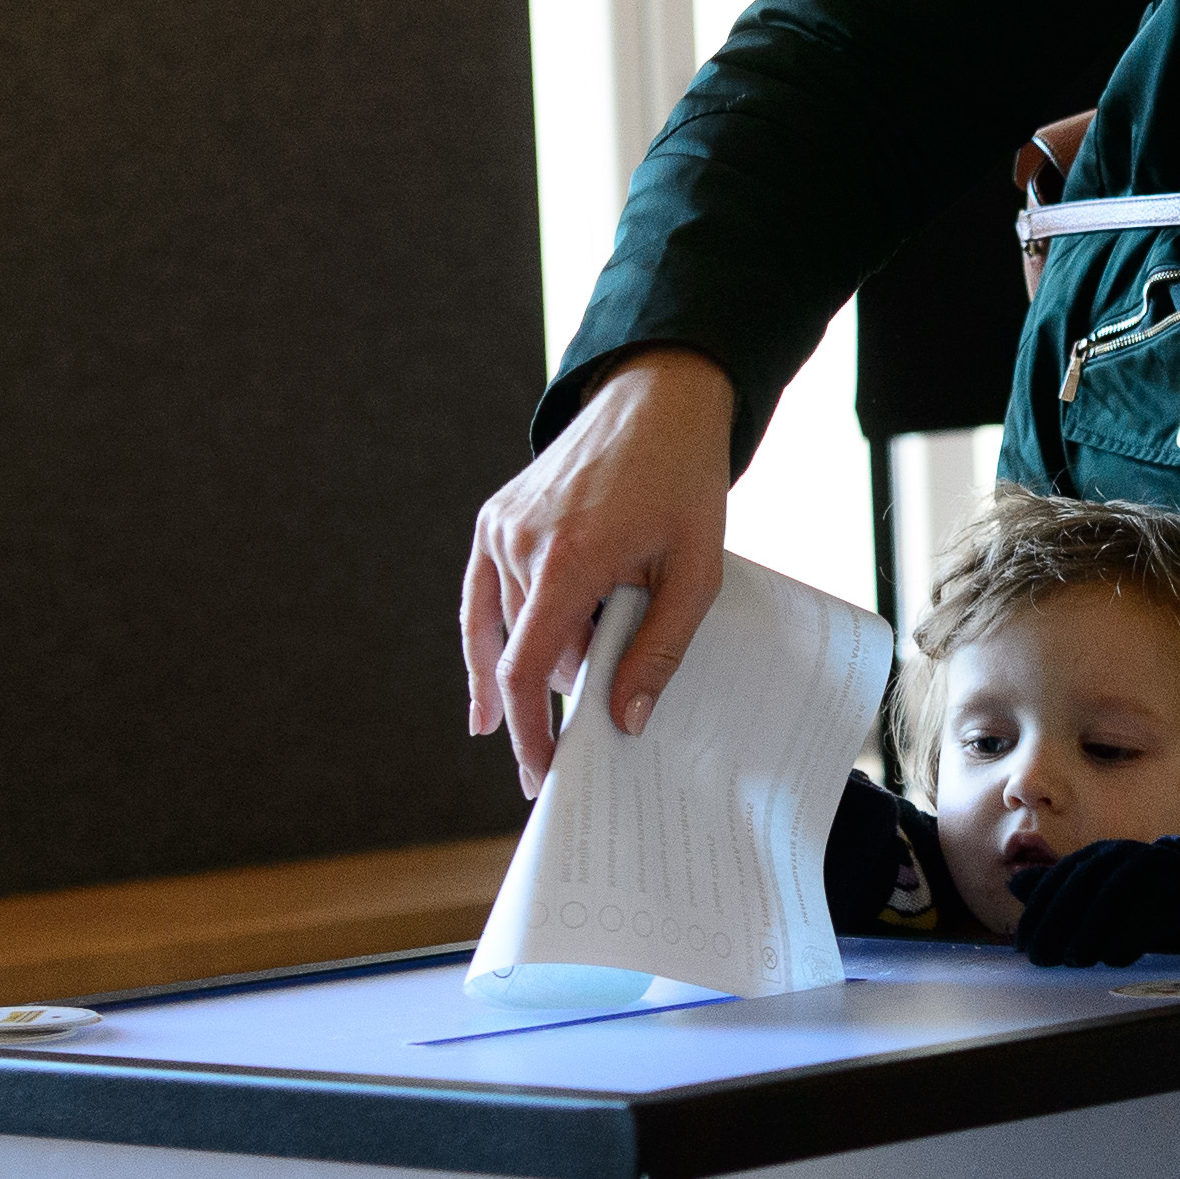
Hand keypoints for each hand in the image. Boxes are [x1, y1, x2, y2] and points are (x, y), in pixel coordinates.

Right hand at [460, 346, 736, 793]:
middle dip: (567, 687)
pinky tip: (484, 700)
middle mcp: (518, 542)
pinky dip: (488, 645)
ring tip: (569, 690)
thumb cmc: (684, 482)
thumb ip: (659, 648)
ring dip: (545, 657)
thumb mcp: (696, 572)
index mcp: (567, 556)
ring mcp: (498, 528)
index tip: (543, 776)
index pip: (530, 668)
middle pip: (530, 652)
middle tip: (608, 716)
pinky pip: (484, 598)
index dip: (531, 731)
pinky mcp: (493, 519)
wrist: (655, 402)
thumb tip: (625, 721)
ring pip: (507, 629)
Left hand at [1009, 833, 1179, 967]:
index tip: (1022, 947)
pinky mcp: (1177, 881)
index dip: (1037, 913)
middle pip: (1081, 886)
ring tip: (1077, 961)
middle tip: (1043, 959)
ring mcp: (1149, 863)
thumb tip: (1013, 884)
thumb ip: (1057, 892)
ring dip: (1091, 930)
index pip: (1057, 880)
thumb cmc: (1136, 899)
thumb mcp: (1094, 895)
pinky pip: (1150, 908)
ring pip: (1114, 894)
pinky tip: (1115, 959)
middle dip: (1057, 924)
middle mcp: (1118, 853)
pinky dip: (1130, 935)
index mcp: (1094, 855)